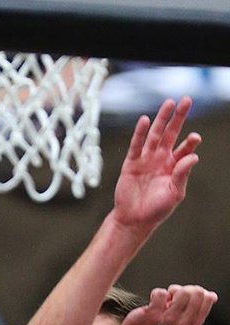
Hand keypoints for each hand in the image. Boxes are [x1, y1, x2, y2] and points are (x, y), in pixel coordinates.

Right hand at [113, 97, 200, 232]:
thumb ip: (182, 174)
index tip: (195, 137)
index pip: (184, 149)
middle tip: (186, 101)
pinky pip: (136, 145)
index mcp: (173, 167)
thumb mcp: (174, 194)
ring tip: (169, 104)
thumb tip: (194, 156)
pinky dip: (140, 133)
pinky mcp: (132, 163)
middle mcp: (161, 159)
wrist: (134, 220)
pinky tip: (145, 120)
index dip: (190, 142)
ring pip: (155, 135)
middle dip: (178, 118)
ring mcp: (146, 160)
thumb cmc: (156, 210)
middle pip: (171, 134)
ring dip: (162, 119)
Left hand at [120, 284, 217, 324]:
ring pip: (181, 291)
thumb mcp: (183, 323)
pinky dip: (155, 293)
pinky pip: (161, 292)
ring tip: (163, 301)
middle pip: (196, 291)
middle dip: (184, 289)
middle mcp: (183, 324)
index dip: (195, 292)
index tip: (183, 299)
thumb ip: (197, 310)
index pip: (206, 297)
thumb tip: (212, 296)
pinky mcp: (153, 315)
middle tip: (172, 298)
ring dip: (171, 290)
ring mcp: (168, 320)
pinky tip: (151, 304)